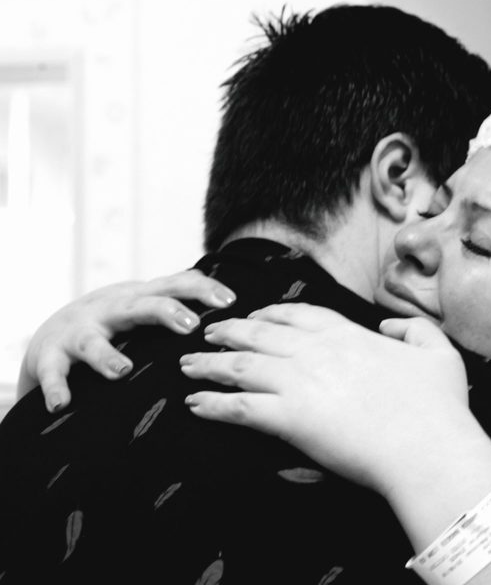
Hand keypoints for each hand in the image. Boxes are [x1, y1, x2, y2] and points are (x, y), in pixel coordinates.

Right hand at [20, 269, 235, 411]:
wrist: (53, 334)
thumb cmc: (118, 327)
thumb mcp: (148, 312)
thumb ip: (184, 313)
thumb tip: (243, 323)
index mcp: (140, 298)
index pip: (177, 285)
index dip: (204, 290)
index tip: (231, 302)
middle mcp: (111, 309)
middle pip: (140, 305)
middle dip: (165, 312)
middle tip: (190, 326)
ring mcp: (79, 331)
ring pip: (93, 341)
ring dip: (107, 355)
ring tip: (122, 370)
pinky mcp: (50, 356)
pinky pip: (52, 371)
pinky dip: (56, 386)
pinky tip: (62, 403)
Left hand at [181, 304, 471, 494]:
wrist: (427, 447)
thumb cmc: (440, 407)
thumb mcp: (440, 353)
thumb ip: (414, 329)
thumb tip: (388, 324)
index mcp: (351, 335)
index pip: (301, 315)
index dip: (273, 314)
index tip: (257, 316)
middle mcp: (319, 352)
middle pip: (261, 334)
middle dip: (231, 331)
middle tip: (210, 333)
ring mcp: (300, 382)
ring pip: (241, 365)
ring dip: (210, 364)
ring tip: (188, 365)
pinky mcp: (289, 419)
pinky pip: (238, 407)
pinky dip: (212, 404)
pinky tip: (195, 404)